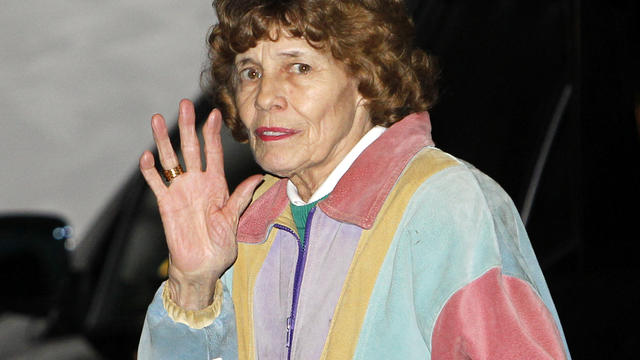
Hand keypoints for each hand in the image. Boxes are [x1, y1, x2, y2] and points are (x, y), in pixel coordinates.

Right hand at [139, 99, 261, 309]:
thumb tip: (258, 177)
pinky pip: (156, 184)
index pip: (214, 153)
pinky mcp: (166, 204)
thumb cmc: (220, 246)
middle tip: (184, 104)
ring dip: (164, 140)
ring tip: (158, 119)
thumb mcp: (233, 219)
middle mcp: (197, 183)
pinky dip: (150, 171)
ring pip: (170, 160)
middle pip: (191, 149)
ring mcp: (180, 191)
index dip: (213, 134)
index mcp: (216, 184)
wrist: (202, 267)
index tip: (214, 114)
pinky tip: (146, 156)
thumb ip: (241, 197)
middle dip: (187, 126)